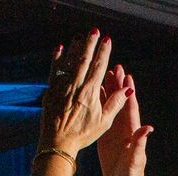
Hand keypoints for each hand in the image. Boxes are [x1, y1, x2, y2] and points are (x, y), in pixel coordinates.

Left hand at [39, 31, 127, 156]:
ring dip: (76, 47)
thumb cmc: (82, 134)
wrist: (58, 143)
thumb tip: (127, 89)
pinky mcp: (51, 90)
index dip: (104, 52)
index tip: (107, 40)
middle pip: (84, 59)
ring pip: (70, 62)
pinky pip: (55, 69)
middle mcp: (76, 86)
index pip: (99, 66)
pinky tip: (61, 48)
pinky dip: (58, 58)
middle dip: (90, 43)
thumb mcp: (103, 122)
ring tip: (81, 36)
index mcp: (90, 92)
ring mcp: (62, 86)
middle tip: (94, 31)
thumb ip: (115, 103)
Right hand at [95, 64, 151, 175]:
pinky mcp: (106, 134)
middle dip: (118, 84)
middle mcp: (124, 126)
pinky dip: (99, 102)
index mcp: (132, 130)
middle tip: (114, 67)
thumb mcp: (135, 159)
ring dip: (109, 89)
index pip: (130, 106)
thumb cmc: (131, 174)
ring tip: (104, 74)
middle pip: (121, 101)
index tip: (127, 76)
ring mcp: (114, 129)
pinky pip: (102, 114)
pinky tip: (94, 93)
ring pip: (111, 104)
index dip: (129, 91)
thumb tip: (148, 128)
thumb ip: (140, 143)